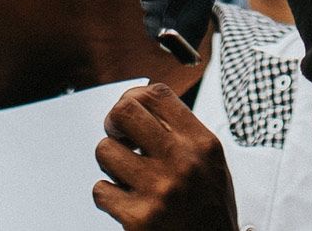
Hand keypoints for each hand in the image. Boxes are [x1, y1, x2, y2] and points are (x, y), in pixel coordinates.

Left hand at [92, 84, 238, 230]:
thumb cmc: (210, 209)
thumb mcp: (211, 162)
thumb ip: (183, 133)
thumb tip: (142, 104)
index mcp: (201, 143)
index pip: (157, 95)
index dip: (134, 96)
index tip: (130, 110)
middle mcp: (181, 161)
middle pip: (125, 112)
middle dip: (113, 122)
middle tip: (118, 136)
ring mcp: (158, 188)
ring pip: (105, 150)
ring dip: (110, 163)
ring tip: (125, 174)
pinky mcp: (138, 216)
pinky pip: (100, 190)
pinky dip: (107, 196)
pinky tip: (125, 200)